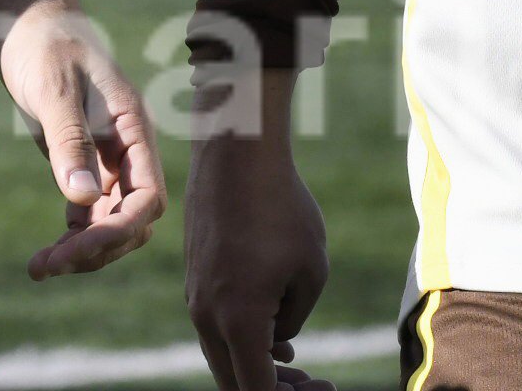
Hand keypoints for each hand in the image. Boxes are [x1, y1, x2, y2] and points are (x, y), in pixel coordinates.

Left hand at [0, 0, 166, 277]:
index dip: (119, 231)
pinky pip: (89, 213)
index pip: (147, 197)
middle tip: (49, 264)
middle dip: (99, 249)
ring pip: (112, 222)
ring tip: (40, 267)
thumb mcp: (54, 91)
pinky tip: (45, 255)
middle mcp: (128, 148)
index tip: (75, 249)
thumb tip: (80, 203)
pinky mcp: (81, 160)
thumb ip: (69, 143)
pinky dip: (72, 237)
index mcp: (134, 128)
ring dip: (85, 250)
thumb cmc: (45, 45)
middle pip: (133, 219)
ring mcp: (107, 156)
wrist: (28, 21)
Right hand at [185, 67, 336, 390]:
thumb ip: (294, 319)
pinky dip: (244, 339)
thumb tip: (278, 340)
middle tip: (315, 385)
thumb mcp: (311, 270)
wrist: (237, 153)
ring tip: (299, 369)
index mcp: (238, 321)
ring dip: (258, 366)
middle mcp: (206, 316)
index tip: (325, 388)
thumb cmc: (283, 208)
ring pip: (223, 354)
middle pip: (234, 381)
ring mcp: (196, 296)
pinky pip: (217, 326)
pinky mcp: (195, 277)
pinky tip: (278, 334)